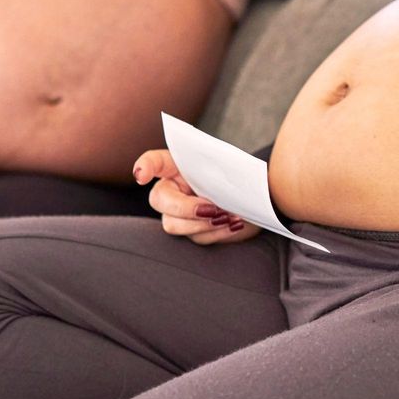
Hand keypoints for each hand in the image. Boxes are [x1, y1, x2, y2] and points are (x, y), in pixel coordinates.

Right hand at [132, 150, 261, 245]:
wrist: (257, 202)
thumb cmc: (242, 178)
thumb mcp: (233, 169)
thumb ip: (220, 172)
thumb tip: (215, 189)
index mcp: (179, 165)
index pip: (155, 161)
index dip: (145, 166)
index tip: (141, 176)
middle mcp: (173, 188)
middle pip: (159, 200)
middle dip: (185, 208)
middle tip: (213, 209)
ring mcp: (178, 213)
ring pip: (173, 224)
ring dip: (201, 224)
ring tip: (228, 217)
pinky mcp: (192, 231)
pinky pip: (196, 237)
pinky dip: (216, 233)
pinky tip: (234, 225)